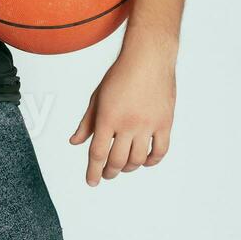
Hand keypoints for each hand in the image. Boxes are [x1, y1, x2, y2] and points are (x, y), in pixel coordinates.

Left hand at [68, 48, 175, 186]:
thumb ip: (86, 122)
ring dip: (129, 168)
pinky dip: (152, 161)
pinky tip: (145, 161)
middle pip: (117, 160)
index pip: (98, 153)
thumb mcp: (97, 97)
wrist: (148, 58)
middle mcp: (128, 124)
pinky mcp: (165, 123)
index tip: (91, 181)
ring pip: (138, 160)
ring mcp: (148, 125)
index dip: (93, 171)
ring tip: (123, 167)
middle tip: (106, 174)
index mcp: (108, 117)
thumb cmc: (121, 74)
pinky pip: (160, 151)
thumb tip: (75, 142)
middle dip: (109, 172)